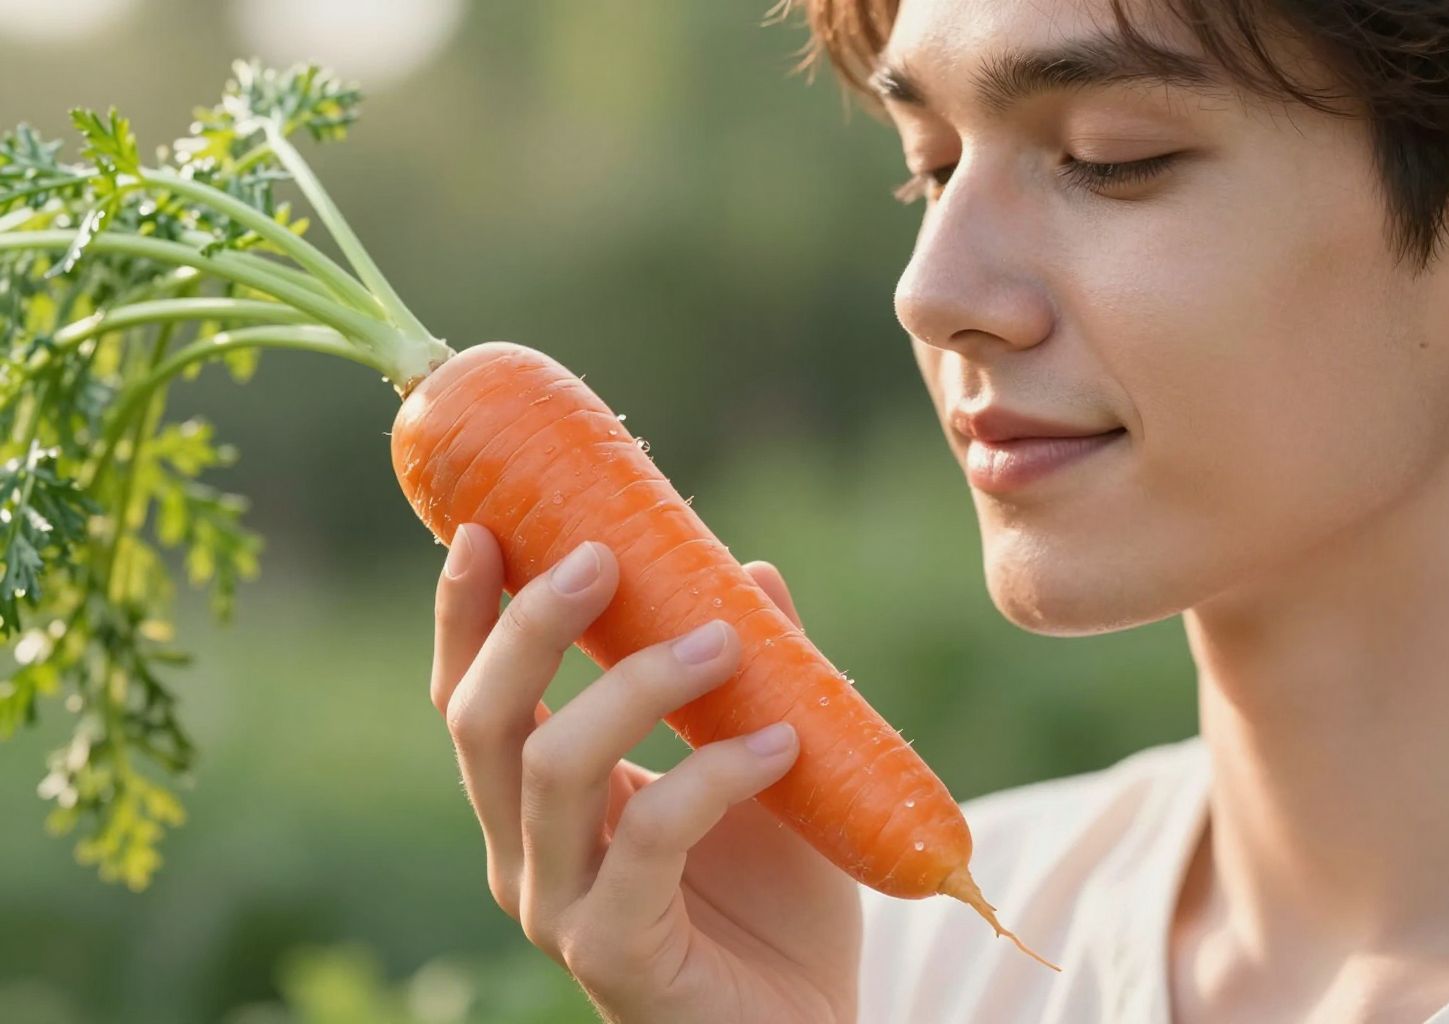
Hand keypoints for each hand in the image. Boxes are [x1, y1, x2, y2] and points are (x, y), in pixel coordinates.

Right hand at [430, 524, 860, 1023]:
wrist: (808, 1023)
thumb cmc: (775, 901)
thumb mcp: (760, 762)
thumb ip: (750, 675)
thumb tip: (751, 572)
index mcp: (538, 804)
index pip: (471, 699)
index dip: (464, 617)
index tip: (485, 528)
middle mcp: (525, 853)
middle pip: (483, 722)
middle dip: (530, 626)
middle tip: (599, 556)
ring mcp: (559, 909)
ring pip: (552, 768)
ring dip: (635, 686)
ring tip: (721, 641)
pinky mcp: (614, 955)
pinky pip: (649, 840)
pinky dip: (711, 776)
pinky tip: (780, 746)